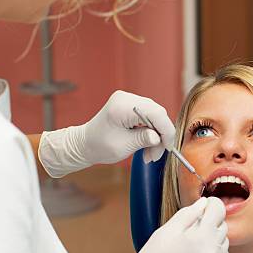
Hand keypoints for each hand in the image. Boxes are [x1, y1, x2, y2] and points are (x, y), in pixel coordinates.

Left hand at [38, 90, 175, 177]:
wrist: (85, 143)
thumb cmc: (98, 145)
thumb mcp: (122, 146)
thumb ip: (143, 140)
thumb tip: (159, 138)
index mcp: (122, 106)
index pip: (156, 113)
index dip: (166, 131)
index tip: (168, 148)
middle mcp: (127, 98)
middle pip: (157, 113)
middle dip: (161, 135)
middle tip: (156, 154)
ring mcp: (129, 100)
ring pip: (156, 116)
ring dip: (156, 135)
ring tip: (149, 154)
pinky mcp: (131, 105)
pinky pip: (149, 116)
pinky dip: (151, 131)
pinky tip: (147, 144)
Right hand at [102, 197, 229, 252]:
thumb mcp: (165, 231)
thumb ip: (187, 214)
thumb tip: (204, 203)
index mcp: (200, 237)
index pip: (218, 210)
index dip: (212, 204)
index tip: (205, 205)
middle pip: (222, 226)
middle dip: (211, 221)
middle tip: (192, 225)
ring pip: (224, 243)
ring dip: (213, 237)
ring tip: (193, 242)